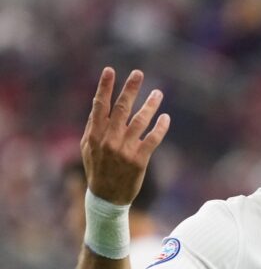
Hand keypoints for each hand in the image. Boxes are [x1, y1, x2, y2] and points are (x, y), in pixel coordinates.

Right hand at [81, 68, 169, 204]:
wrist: (107, 198)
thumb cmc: (98, 169)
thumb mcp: (88, 149)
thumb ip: (93, 127)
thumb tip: (98, 105)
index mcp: (95, 134)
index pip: (100, 106)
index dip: (104, 87)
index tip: (110, 70)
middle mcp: (110, 140)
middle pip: (122, 108)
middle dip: (130, 89)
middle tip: (138, 73)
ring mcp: (125, 149)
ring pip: (140, 121)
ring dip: (150, 105)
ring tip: (158, 93)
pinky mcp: (139, 160)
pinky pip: (153, 139)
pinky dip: (160, 127)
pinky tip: (165, 117)